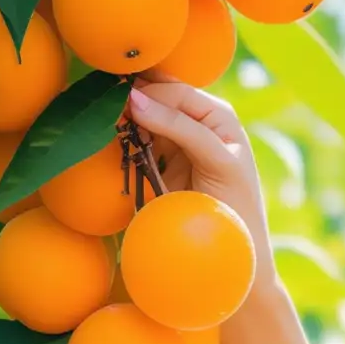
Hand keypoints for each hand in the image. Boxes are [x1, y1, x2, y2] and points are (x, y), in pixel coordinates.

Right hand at [126, 71, 274, 278]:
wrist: (230, 252)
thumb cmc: (235, 207)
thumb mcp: (218, 162)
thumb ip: (181, 128)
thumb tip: (133, 98)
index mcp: (218, 115)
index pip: (175, 91)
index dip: (148, 92)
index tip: (121, 104)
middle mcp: (198, 121)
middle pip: (156, 97)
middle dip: (133, 101)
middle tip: (109, 112)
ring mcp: (176, 140)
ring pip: (142, 115)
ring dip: (124, 118)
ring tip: (112, 126)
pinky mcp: (159, 160)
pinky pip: (135, 139)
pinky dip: (124, 137)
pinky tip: (116, 140)